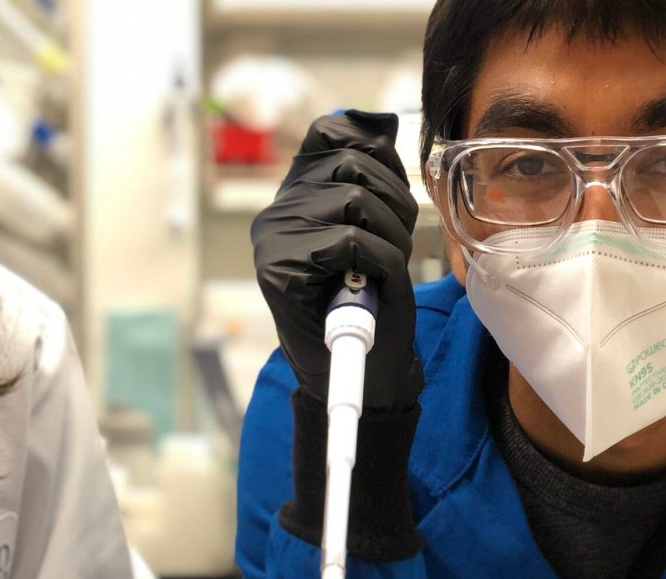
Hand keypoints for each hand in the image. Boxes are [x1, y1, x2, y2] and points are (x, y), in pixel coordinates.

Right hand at [253, 111, 422, 409]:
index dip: (376, 154)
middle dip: (393, 201)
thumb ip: (368, 172)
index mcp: (294, 197)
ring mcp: (272, 243)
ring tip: (382, 267)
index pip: (332, 135)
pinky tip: (371, 284)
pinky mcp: (278, 272)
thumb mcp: (376, 225)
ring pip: (353, 199)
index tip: (388, 197)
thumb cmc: (374, 299)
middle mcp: (275, 215)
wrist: (367, 371)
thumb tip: (378, 120)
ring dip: (389, 233)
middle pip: (350, 164)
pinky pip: (351, 239)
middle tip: (392, 244)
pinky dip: (379, 261)